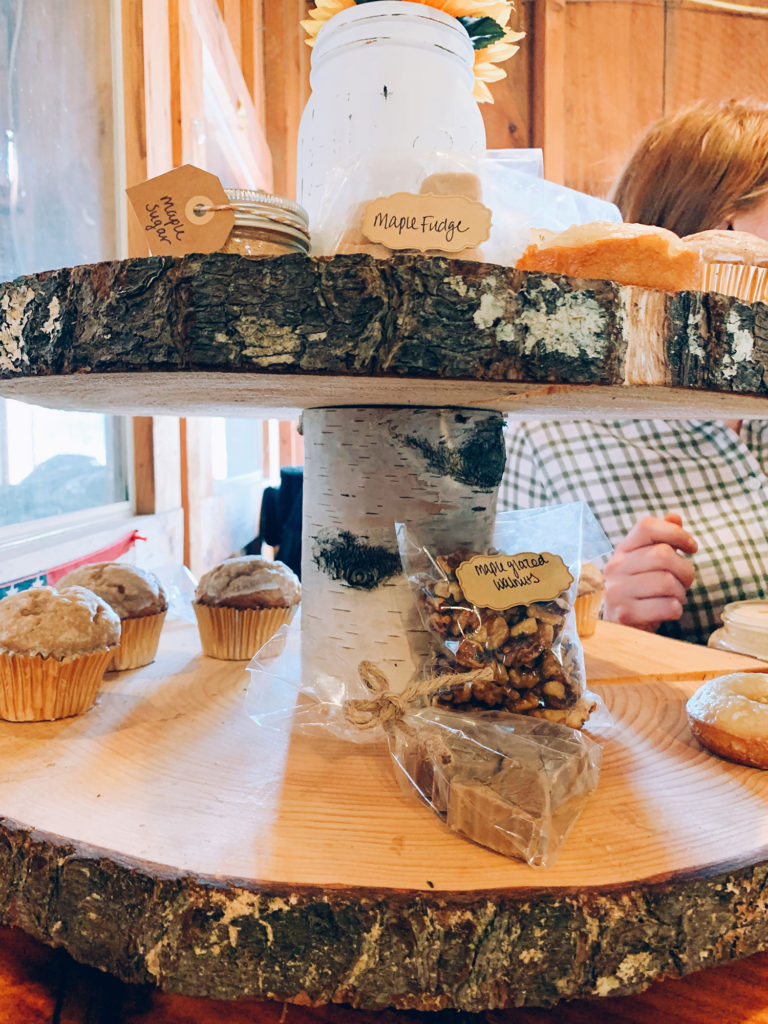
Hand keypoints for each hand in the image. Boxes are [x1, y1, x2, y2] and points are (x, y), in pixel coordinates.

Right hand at [603, 513, 697, 632]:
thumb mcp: (648, 564)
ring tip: (674, 597)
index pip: (647, 526)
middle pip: (663, 554)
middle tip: (685, 581)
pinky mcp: (625, 614)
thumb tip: (675, 517)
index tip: (692, 547)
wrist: (620, 629)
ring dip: (681, 593)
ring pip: (668, 582)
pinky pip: (667, 606)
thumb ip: (661, 540)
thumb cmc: (641, 592)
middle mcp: (615, 567)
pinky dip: (676, 610)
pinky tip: (668, 611)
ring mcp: (617, 591)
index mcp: (622, 550)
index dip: (676, 533)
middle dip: (685, 570)